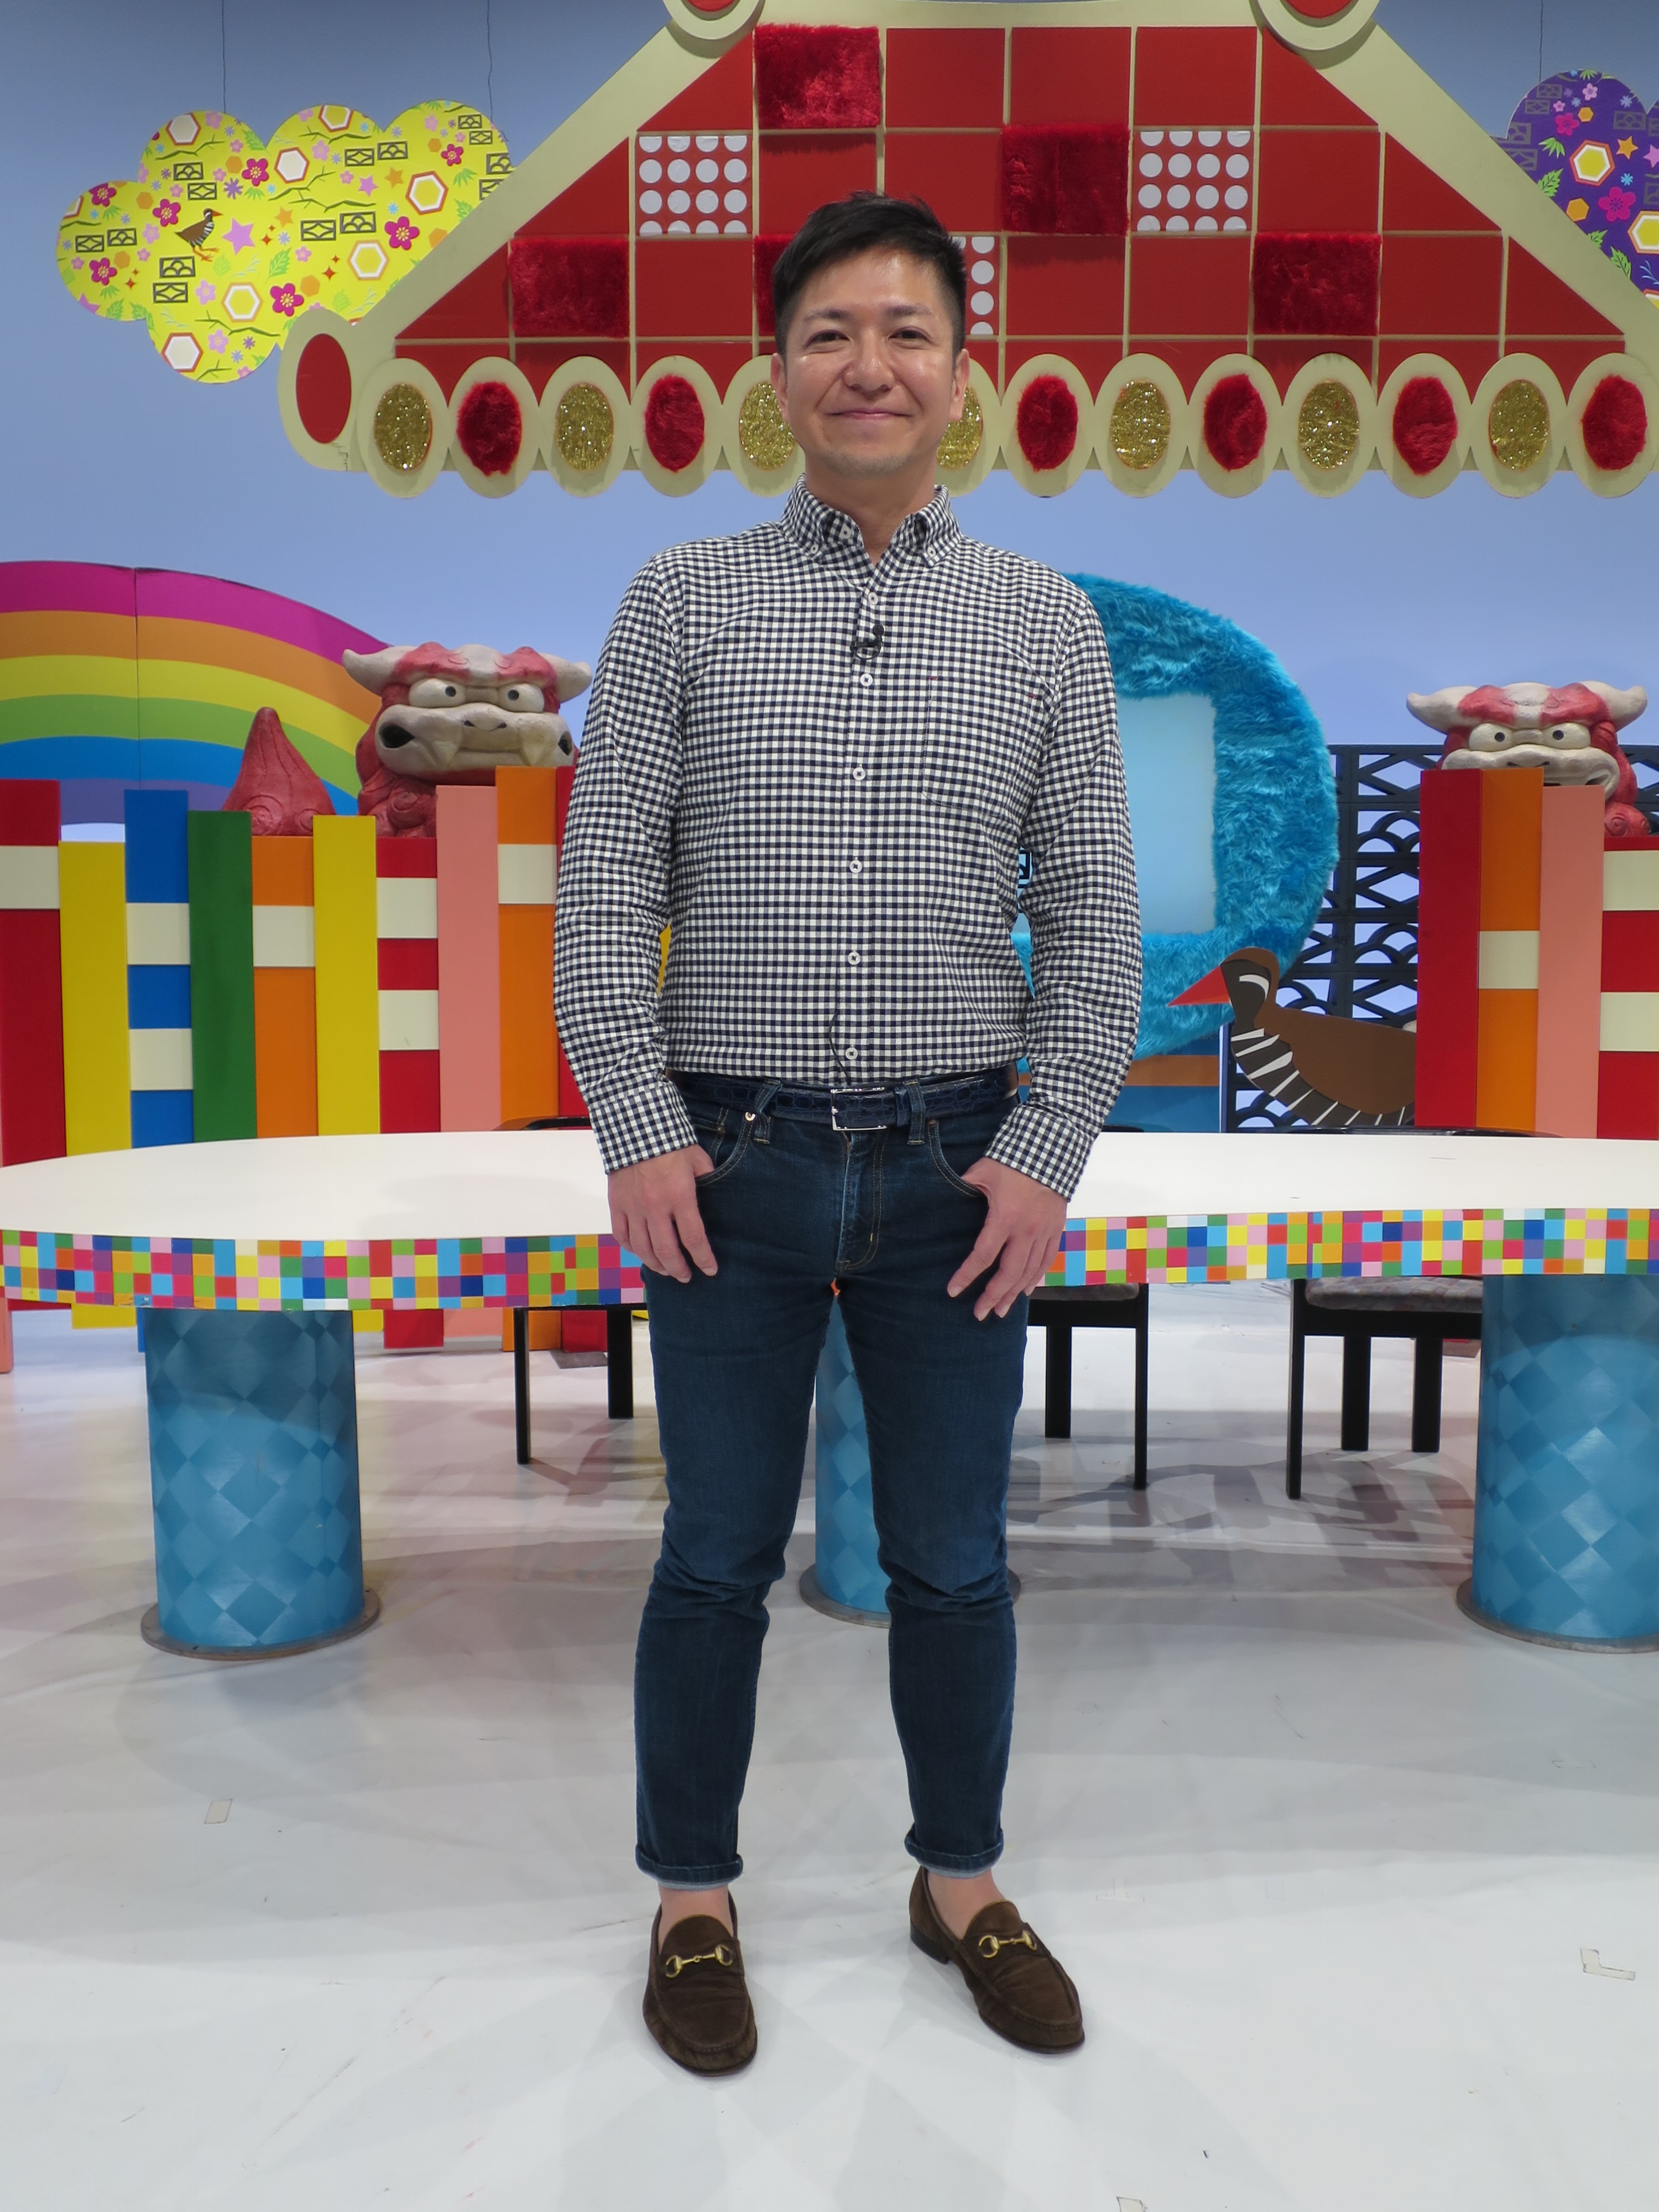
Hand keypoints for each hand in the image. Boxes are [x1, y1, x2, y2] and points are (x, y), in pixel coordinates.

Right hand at [608, 1145, 717, 1281]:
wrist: (635, 1125)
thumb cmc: (671, 1141)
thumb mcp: (697, 1159)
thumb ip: (707, 1180)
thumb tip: (715, 1196)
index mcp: (679, 1196)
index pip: (693, 1238)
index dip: (704, 1259)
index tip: (710, 1270)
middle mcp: (655, 1207)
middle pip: (666, 1251)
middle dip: (678, 1269)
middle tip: (686, 1277)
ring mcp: (633, 1207)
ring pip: (642, 1248)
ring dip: (655, 1264)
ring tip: (665, 1270)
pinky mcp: (616, 1203)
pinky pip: (621, 1235)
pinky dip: (632, 1248)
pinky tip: (641, 1252)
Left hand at [946, 1157, 1066, 1320]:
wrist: (1052, 1150)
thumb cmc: (1012, 1160)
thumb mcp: (982, 1171)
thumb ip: (964, 1187)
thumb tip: (944, 1194)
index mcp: (1005, 1218)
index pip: (983, 1255)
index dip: (967, 1275)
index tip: (953, 1291)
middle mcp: (1026, 1231)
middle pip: (1008, 1273)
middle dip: (992, 1296)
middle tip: (980, 1314)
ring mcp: (1044, 1232)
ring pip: (1029, 1272)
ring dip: (1013, 1294)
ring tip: (1001, 1311)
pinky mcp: (1057, 1229)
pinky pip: (1047, 1261)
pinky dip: (1035, 1278)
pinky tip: (1024, 1291)